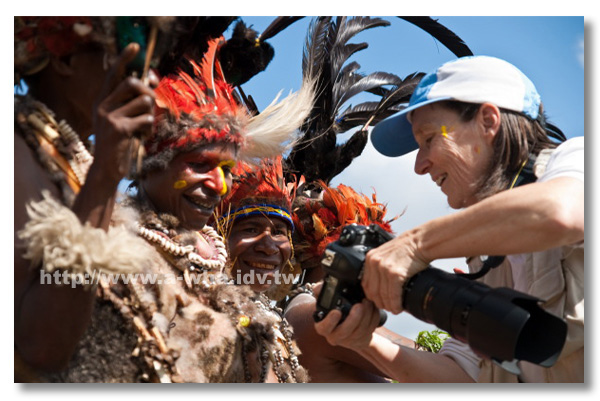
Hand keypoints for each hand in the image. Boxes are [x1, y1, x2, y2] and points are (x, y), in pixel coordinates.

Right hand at [91, 43, 158, 182]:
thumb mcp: (124, 120)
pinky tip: (141, 137)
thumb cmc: (119, 144)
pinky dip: (149, 128)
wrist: (106, 170)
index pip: (113, 73)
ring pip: (144, 102)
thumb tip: (152, 82)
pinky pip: (146, 119)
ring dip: (150, 115)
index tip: (135, 46)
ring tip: (142, 128)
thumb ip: (133, 102)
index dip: (125, 59)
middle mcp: (102, 105)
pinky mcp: (119, 129)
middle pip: (133, 83)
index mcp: (102, 101)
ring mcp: (109, 117)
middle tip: (151, 105)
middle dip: (149, 92)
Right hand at [314, 298, 380, 350]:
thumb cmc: (333, 308)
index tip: (337, 312)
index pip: (324, 327)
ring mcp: (349, 340)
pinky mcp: (362, 340)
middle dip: (354, 318)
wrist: (345, 321)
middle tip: (359, 305)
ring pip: (359, 331)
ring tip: (368, 302)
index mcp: (323, 327)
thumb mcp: (325, 300)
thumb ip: (320, 292)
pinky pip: (369, 330)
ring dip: (366, 316)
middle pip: (345, 331)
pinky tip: (373, 308)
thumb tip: (318, 287)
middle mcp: (335, 336)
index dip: (330, 321)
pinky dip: (373, 318)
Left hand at [361, 232, 428, 313]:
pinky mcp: (394, 273)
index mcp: (370, 258)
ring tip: (394, 309)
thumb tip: (380, 286)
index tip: (378, 301)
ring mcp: (383, 268)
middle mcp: (374, 262)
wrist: (420, 242)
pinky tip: (399, 308)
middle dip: (380, 303)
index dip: (372, 296)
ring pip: (382, 295)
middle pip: (372, 291)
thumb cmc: (407, 248)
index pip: (365, 283)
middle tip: (387, 308)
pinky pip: (393, 295)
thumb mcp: (386, 255)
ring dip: (389, 306)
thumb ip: (380, 267)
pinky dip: (395, 304)